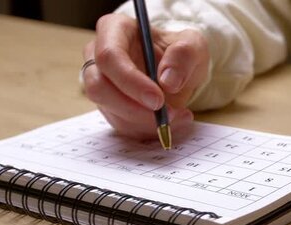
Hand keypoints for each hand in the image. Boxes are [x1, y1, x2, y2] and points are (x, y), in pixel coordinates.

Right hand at [82, 14, 209, 138]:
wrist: (180, 71)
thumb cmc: (181, 52)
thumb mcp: (193, 46)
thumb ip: (183, 56)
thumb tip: (168, 81)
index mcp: (114, 29)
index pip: (109, 56)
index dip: (130, 81)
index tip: (158, 100)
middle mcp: (98, 55)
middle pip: (99, 87)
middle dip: (134, 108)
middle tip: (168, 115)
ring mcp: (100, 81)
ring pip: (109, 109)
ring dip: (144, 122)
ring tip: (177, 116)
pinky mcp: (108, 105)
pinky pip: (120, 124)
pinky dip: (146, 129)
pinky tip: (170, 122)